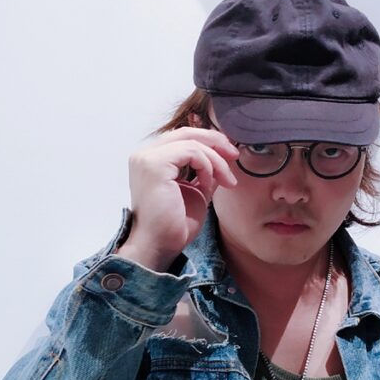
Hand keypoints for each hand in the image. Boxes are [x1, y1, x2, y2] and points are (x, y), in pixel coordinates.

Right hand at [116, 126, 238, 271]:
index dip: (209, 141)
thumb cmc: (174, 225)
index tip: (230, 155)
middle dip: (216, 142)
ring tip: (226, 180)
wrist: (160, 246)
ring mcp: (147, 158)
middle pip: (187, 132)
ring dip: (216, 160)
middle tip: (235, 155)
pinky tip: (208, 185)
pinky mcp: (154, 165)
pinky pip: (191, 152)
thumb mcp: (196, 191)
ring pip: (192, 142)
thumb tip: (224, 155)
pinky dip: (207, 166)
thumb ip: (205, 171)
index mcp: (151, 159)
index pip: (182, 137)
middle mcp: (144, 155)